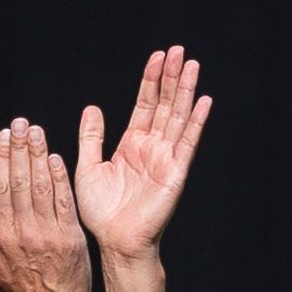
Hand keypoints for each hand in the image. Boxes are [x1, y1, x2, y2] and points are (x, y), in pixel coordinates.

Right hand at [0, 118, 93, 291]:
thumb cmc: (19, 290)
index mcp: (2, 236)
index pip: (0, 189)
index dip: (2, 160)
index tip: (4, 137)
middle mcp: (23, 233)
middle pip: (19, 182)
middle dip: (20, 149)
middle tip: (21, 123)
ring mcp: (48, 234)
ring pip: (41, 187)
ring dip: (39, 156)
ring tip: (37, 132)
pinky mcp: (71, 237)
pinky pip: (64, 202)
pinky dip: (59, 179)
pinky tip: (56, 158)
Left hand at [74, 48, 212, 264]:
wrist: (116, 241)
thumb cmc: (101, 213)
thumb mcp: (88, 168)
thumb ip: (92, 138)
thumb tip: (93, 108)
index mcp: (132, 145)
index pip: (144, 104)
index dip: (150, 81)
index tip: (156, 57)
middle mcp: (152, 147)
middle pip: (164, 104)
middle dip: (170, 77)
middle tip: (177, 50)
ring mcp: (166, 158)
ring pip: (177, 116)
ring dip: (185, 90)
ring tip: (190, 64)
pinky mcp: (176, 172)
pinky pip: (187, 143)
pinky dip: (196, 122)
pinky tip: (203, 101)